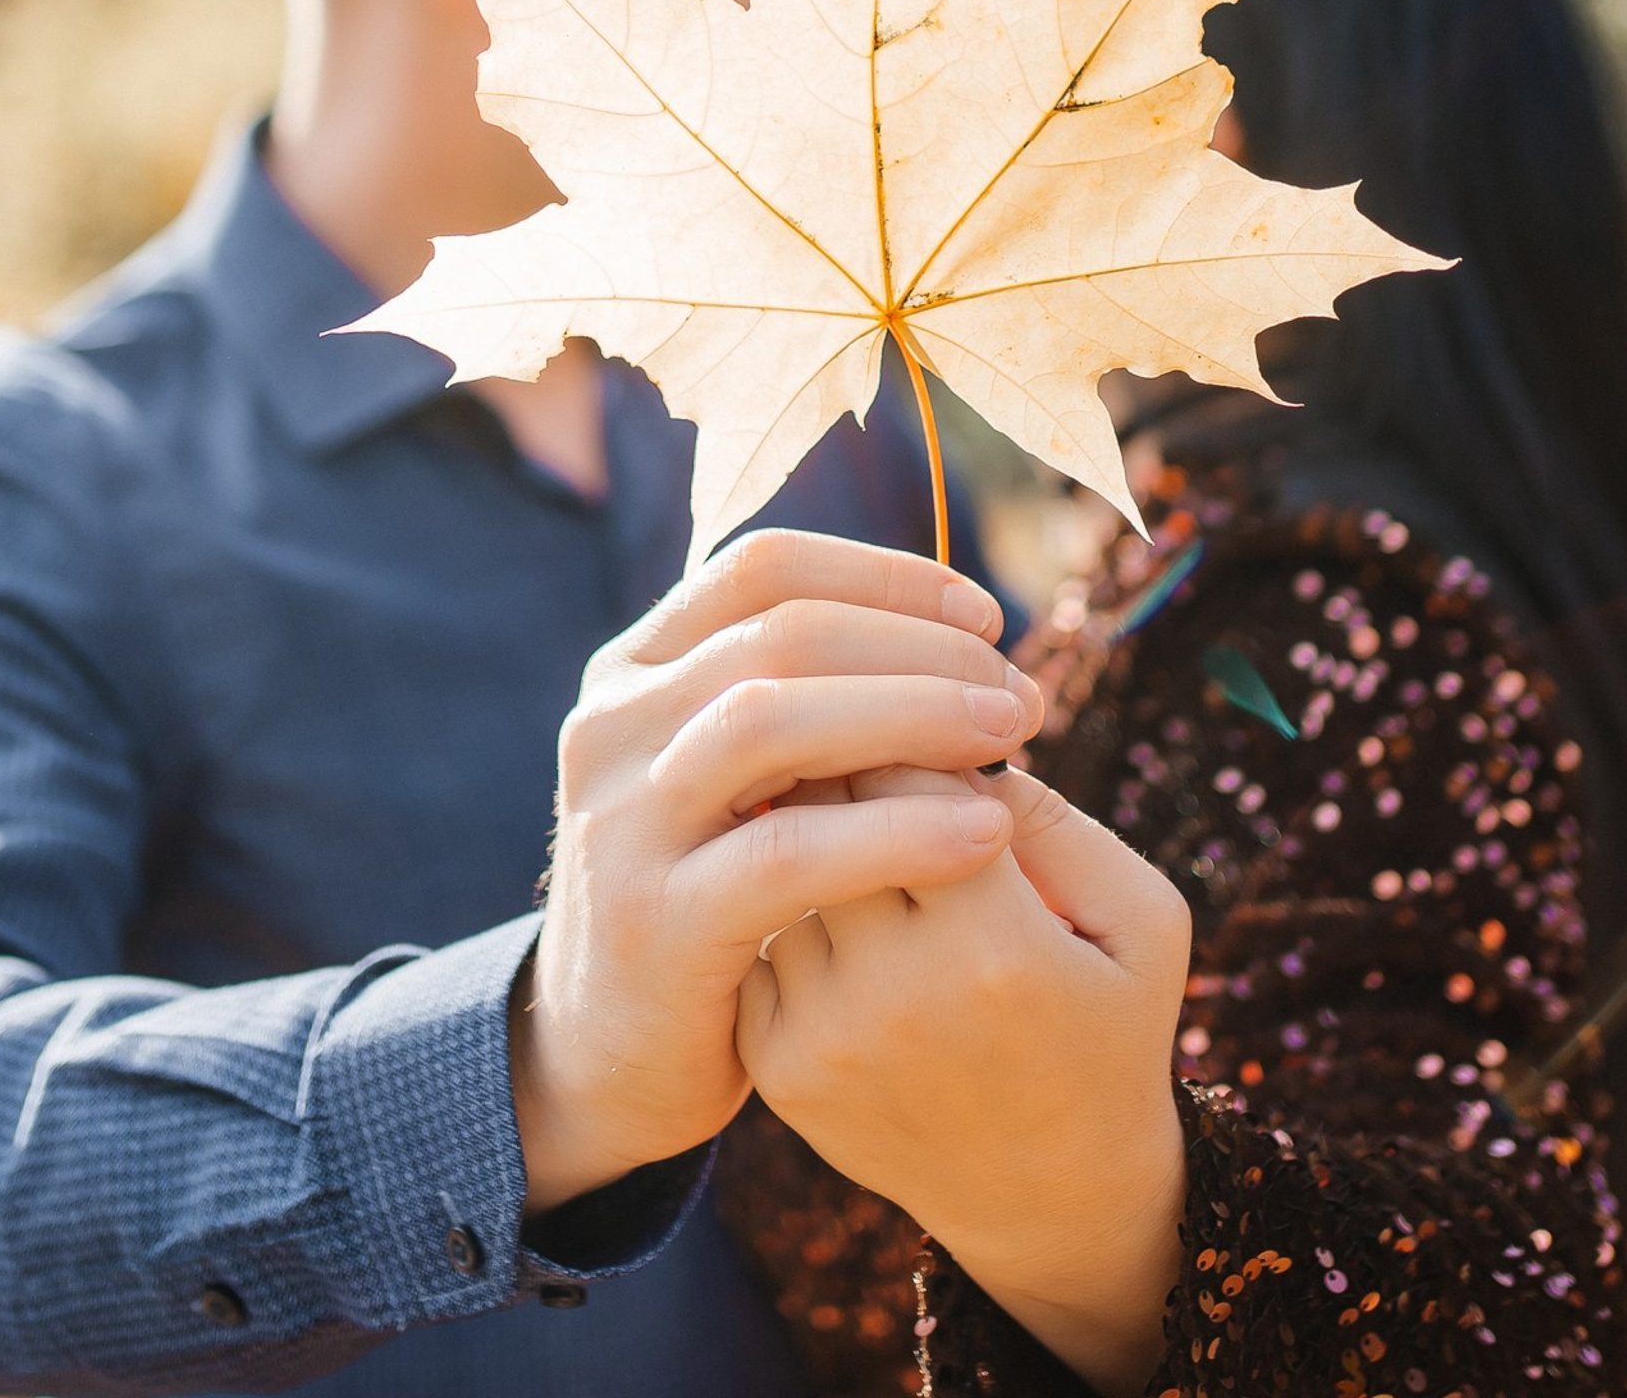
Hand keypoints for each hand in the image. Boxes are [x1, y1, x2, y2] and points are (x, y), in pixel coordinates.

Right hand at [512, 529, 1043, 1212]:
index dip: (885, 576)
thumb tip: (957, 634)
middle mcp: (612, 726)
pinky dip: (898, 832)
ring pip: (772, 720)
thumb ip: (803, 702)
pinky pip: (790, 853)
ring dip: (912, 714)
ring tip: (1011, 738)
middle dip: (919, 648)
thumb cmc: (712, 899)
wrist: (606, 1058)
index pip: (764, 569)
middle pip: (780, 632)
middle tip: (1020, 694)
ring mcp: (622, 820)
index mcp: (634, 670)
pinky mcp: (655, 920)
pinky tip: (985, 835)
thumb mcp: (735, 779)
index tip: (986, 616)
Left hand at [738, 764, 1192, 1394]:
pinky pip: (758, 932)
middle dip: (856, 759)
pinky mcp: (778, 1067)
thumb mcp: (1140, 920)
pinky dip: (789, 908)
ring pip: (783, 859)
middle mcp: (897, 995)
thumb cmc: (1107, 1028)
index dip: (919, 726)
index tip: (944, 730)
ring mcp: (826, 1036)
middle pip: (828, 802)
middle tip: (885, 754)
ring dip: (816, 830)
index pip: (906, 766)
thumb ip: (1055, 817)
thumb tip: (943, 734)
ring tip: (867, 841)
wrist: (1051, 1198)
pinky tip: (839, 915)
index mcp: (997, 946)